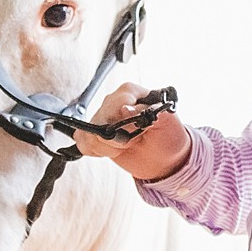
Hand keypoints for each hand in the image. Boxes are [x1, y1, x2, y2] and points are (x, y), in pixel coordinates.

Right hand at [72, 82, 192, 182]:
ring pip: (90, 133)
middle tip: (135, 140)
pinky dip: (98, 151)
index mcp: (131, 92)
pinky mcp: (94, 133)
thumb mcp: (167, 121)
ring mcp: (102, 117)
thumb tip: (125, 108)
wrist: (165, 157)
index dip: (125, 120)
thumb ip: (146, 111)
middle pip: (100, 119)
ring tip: (126, 145)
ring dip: (110, 147)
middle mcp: (114, 102)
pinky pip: (83, 141)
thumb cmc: (168, 136)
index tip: (138, 129)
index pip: (116, 101)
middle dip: (119, 137)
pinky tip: (113, 150)